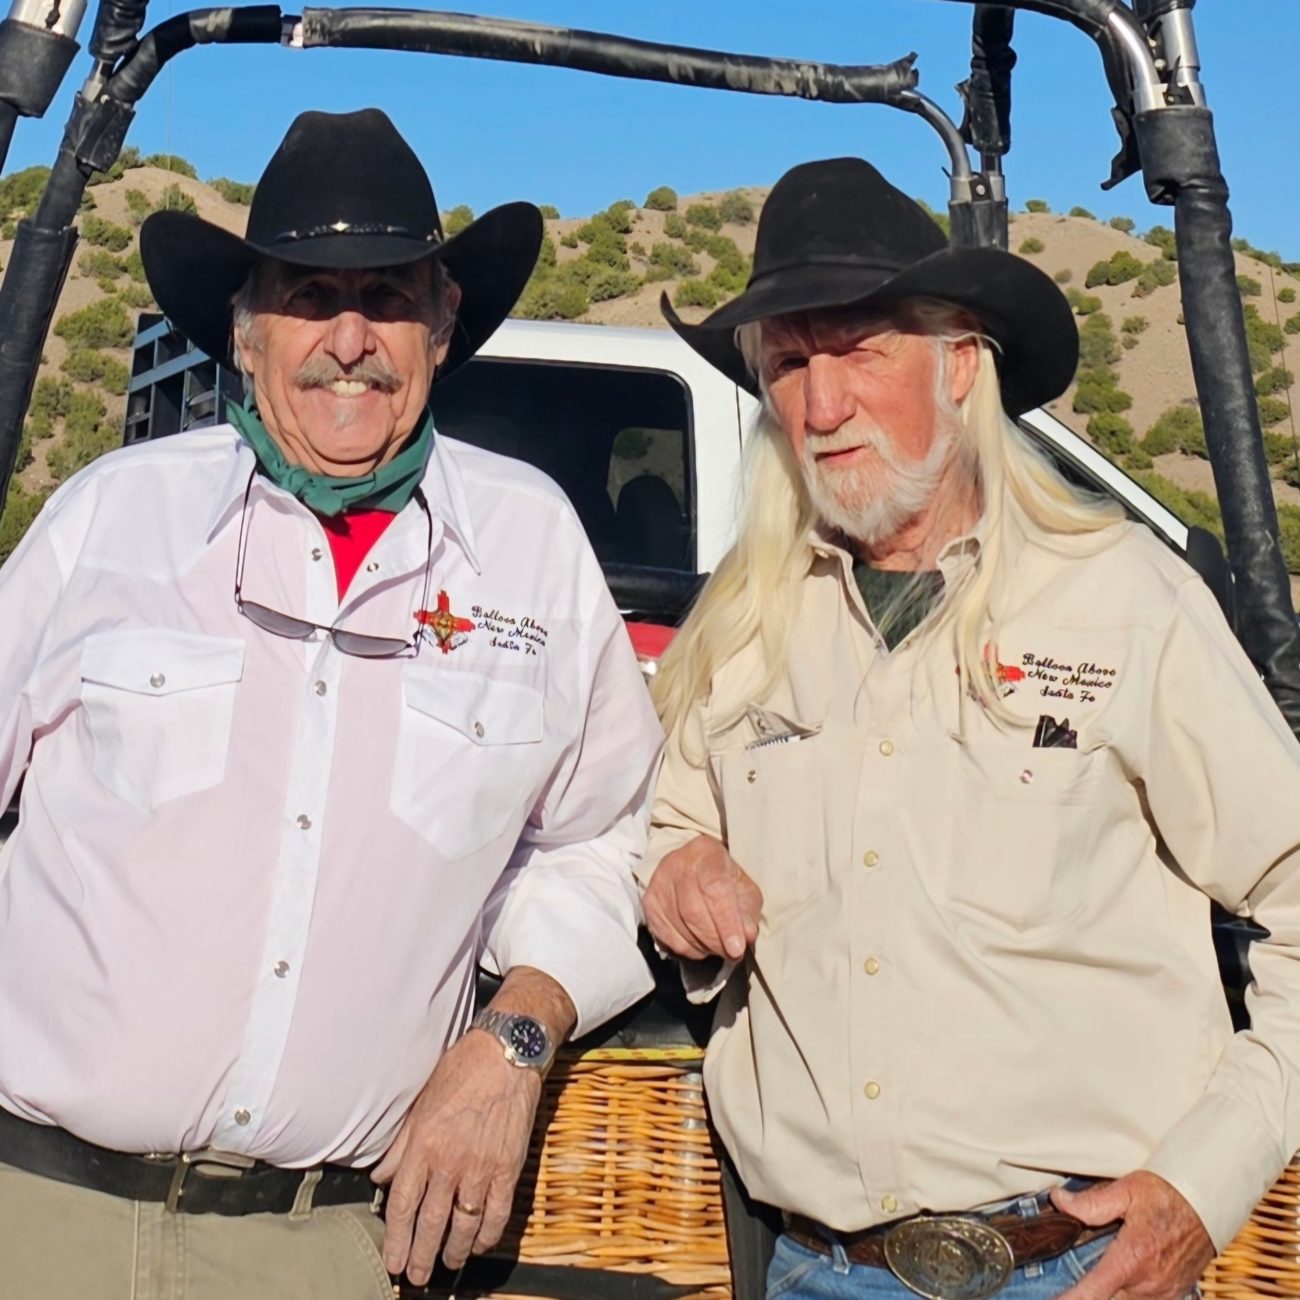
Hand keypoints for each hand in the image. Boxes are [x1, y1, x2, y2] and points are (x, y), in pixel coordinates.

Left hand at [373, 1028, 540, 1284]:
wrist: (507, 1054)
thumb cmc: (461, 1070)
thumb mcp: (420, 1103)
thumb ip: (400, 1144)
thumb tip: (381, 1177)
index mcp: (423, 1145)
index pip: (402, 1204)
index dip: (396, 1239)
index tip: (392, 1260)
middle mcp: (450, 1161)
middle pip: (431, 1222)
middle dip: (421, 1255)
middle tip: (415, 1277)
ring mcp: (481, 1167)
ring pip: (463, 1225)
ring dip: (453, 1251)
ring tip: (446, 1265)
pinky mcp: (509, 1168)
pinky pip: (497, 1214)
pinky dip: (487, 1235)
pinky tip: (478, 1244)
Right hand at [642, 833, 762, 960]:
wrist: (692, 868)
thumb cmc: (722, 879)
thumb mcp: (743, 888)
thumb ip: (748, 911)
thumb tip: (747, 935)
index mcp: (705, 853)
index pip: (714, 888)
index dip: (726, 920)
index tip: (737, 946)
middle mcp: (677, 864)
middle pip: (694, 911)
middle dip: (716, 939)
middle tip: (732, 953)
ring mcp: (659, 884)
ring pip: (681, 927)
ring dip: (704, 946)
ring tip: (719, 947)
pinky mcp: (649, 904)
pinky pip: (669, 937)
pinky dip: (690, 949)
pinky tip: (701, 944)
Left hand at [1053, 1172, 1214, 1299]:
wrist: (1209, 1203)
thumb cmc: (1169, 1194)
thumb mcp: (1127, 1190)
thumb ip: (1091, 1202)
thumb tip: (1059, 1201)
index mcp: (1132, 1259)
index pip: (1094, 1292)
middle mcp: (1148, 1283)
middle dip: (1088, 1294)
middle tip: (1071, 1284)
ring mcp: (1164, 1291)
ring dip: (1110, 1292)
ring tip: (1096, 1277)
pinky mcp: (1174, 1292)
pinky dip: (1128, 1293)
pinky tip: (1122, 1278)